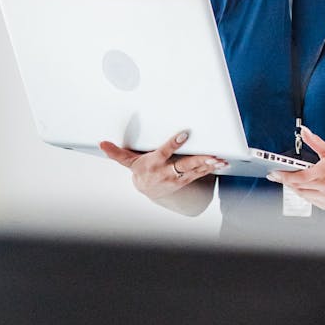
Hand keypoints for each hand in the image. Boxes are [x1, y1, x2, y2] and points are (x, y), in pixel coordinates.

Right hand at [99, 130, 227, 200]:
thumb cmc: (140, 171)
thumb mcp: (128, 162)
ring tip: (221, 159)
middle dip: (199, 160)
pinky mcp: (186, 179)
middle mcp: (168, 172)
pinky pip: (201, 173)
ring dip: (209, 165)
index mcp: (154, 164)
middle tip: (212, 155)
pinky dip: (212, 168)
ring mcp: (178, 177)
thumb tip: (102, 143)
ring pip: (196, 170)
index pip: (165, 152)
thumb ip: (116, 153)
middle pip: (185, 164)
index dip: (174, 143)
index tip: (184, 134)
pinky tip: (222, 163)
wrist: (148, 190)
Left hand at [267, 126, 324, 210]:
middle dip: (285, 181)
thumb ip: (315, 142)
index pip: (298, 176)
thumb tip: (304, 130)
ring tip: (289, 180)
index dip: (283, 176)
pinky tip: (303, 187)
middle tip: (276, 176)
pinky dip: (304, 194)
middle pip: (297, 186)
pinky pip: (310, 201)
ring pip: (301, 194)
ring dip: (293, 188)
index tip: (274, 173)